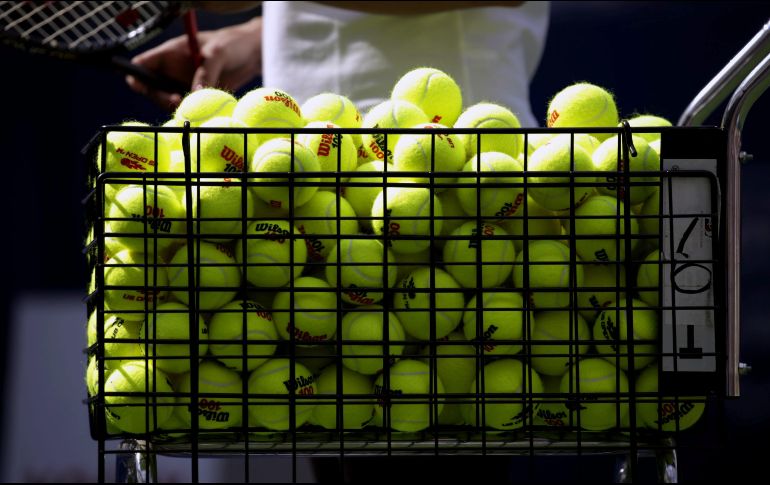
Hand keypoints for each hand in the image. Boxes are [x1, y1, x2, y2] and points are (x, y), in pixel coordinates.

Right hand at [126, 17, 262, 110]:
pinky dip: (194, 113)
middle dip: (161, 98)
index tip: (141, 87)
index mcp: (171, 53)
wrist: (253, 54)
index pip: (142, 64)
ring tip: (195, 108)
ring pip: (171, 102)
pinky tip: (205, 114)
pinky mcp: (199, 97)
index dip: (136, 76)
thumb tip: (195, 93)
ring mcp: (185, 85)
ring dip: (179, 108)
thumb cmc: (233, 43)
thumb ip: (206, 71)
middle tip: (178, 101)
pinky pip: (190, 108)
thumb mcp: (218, 52)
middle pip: (152, 89)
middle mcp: (174, 71)